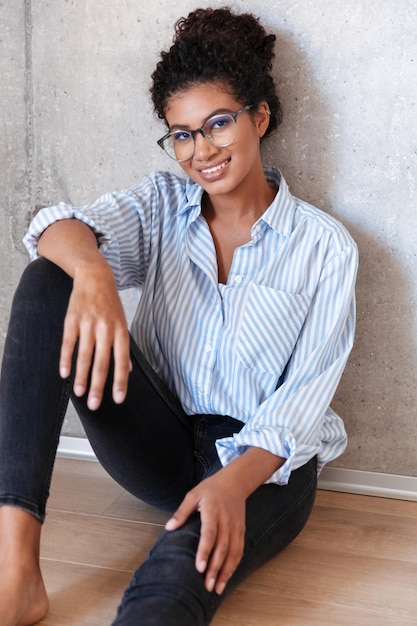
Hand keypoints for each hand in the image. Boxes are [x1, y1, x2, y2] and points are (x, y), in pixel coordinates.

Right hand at [59, 259, 130, 409]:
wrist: (95, 276)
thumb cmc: (111, 304)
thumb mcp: (122, 323)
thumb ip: (123, 347)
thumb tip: (129, 371)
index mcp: (120, 331)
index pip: (122, 360)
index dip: (120, 381)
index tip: (118, 399)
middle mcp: (105, 328)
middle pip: (102, 362)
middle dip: (99, 386)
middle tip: (95, 405)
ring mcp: (88, 324)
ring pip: (84, 355)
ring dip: (81, 377)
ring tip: (80, 393)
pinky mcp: (72, 319)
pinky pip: (68, 343)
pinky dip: (66, 359)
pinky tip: (64, 373)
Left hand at [165, 471, 245, 594]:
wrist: (235, 482)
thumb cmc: (210, 489)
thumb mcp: (193, 495)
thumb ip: (181, 512)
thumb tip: (169, 528)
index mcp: (212, 510)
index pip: (209, 533)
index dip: (204, 551)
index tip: (198, 567)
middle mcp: (226, 520)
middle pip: (222, 547)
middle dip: (215, 568)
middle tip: (206, 586)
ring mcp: (236, 527)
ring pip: (233, 552)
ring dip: (226, 572)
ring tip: (216, 588)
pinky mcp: (241, 531)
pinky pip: (239, 551)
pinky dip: (234, 566)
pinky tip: (226, 578)